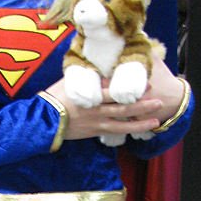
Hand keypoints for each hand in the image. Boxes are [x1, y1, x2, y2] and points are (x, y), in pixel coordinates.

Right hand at [46, 52, 184, 140]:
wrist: (42, 120)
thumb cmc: (55, 96)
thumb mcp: (71, 81)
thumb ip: (89, 75)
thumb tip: (106, 68)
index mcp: (90, 96)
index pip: (115, 92)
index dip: (132, 89)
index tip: (147, 83)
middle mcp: (96, 111)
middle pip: (123, 108)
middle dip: (142, 105)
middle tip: (158, 100)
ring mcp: (96, 123)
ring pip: (122, 124)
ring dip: (141, 122)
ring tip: (156, 120)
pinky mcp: (95, 132)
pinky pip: (115, 132)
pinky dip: (128, 130)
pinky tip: (141, 129)